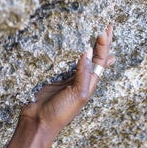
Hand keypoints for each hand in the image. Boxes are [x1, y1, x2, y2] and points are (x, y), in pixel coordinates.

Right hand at [17, 21, 115, 136]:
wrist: (38, 121)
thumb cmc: (60, 112)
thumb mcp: (77, 94)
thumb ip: (83, 73)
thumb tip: (88, 51)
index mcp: (89, 85)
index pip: (100, 61)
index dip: (104, 46)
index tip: (104, 29)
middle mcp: (81, 80)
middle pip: (95, 58)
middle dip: (102, 43)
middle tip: (108, 26)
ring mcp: (68, 78)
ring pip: (82, 58)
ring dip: (91, 47)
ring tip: (99, 35)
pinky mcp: (55, 77)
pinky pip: (66, 61)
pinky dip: (72, 53)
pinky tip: (77, 48)